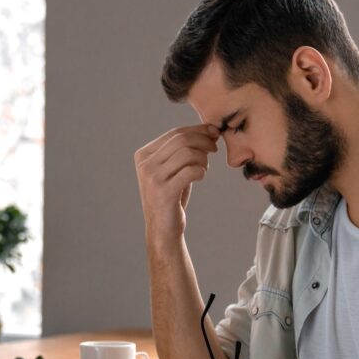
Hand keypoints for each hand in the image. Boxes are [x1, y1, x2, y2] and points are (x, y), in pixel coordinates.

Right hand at [134, 124, 219, 243]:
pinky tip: (201, 177)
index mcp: (143, 155)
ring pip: (187, 153)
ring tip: (205, 166)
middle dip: (203, 140)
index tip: (214, 133)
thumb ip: (182, 150)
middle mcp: (145, 164)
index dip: (198, 130)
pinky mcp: (164, 192)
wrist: (163, 229)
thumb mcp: (172, 170)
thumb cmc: (172, 197)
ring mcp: (152, 178)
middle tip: (215, 147)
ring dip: (203, 157)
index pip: (174, 133)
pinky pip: (191, 171)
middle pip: (181, 140)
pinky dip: (201, 171)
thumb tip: (209, 129)